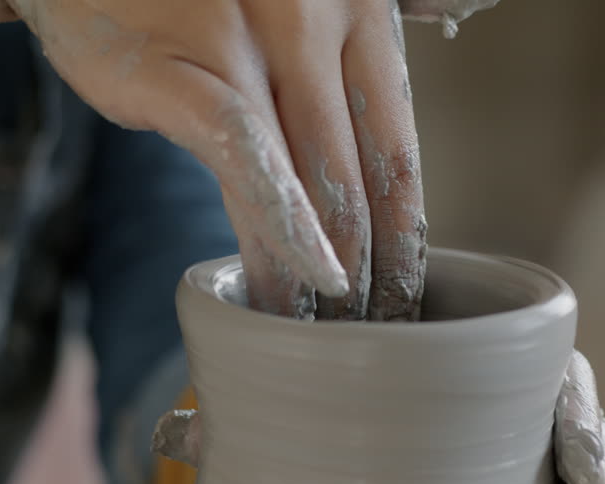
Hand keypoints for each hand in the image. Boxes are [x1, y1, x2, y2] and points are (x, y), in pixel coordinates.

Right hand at [6, 0, 443, 319]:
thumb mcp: (293, 2)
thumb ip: (350, 46)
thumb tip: (425, 68)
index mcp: (358, 6)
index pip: (395, 146)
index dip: (401, 231)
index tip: (405, 291)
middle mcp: (313, 16)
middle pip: (356, 173)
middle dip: (367, 267)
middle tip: (366, 331)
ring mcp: (247, 38)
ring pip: (308, 176)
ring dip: (320, 267)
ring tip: (321, 329)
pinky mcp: (179, 65)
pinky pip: (243, 156)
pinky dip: (279, 224)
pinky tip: (298, 276)